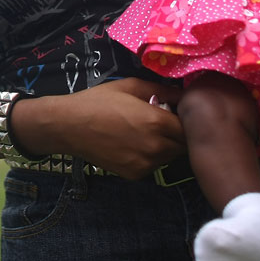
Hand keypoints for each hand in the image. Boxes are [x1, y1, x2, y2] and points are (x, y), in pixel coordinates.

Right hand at [52, 78, 186, 179]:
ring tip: (146, 133)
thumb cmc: (99, 101)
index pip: (189, 128)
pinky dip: (150, 156)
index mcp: (157, 122)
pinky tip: (134, 144)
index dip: (186, 120)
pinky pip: (153, 165)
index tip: (177, 113)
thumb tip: (184, 94)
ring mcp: (145, 164)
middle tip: (163, 123)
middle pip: (183, 145)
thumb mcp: (131, 86)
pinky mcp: (135, 174)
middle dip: (178, 135)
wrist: (70, 126)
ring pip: (169, 157)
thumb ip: (163, 90)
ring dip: (166, 146)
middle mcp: (155, 147)